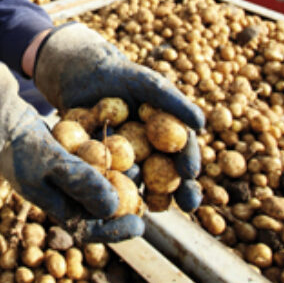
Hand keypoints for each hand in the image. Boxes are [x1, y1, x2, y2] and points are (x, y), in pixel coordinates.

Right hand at [0, 62, 144, 241]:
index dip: (116, 231)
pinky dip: (108, 153)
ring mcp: (65, 171)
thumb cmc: (17, 144)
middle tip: (147, 191)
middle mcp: (62, 192)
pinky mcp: (68, 150)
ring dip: (120, 174)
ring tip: (140, 163)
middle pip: (99, 205)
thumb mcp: (49, 162)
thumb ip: (79, 181)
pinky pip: (94, 157)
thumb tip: (114, 207)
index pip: (89, 229)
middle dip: (124, 200)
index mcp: (55, 205)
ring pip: (100, 180)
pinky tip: (124, 141)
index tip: (140, 225)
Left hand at [33, 22, 204, 211]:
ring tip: (148, 209)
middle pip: (166, 176)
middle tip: (183, 206)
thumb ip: (173, 102)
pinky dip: (110, 189)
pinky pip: (107, 179)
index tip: (190, 174)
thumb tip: (201, 124)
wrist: (82, 73)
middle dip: (177, 192)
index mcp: (165, 135)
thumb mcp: (148, 85)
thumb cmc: (121, 75)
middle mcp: (148, 152)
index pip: (182, 153)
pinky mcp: (99, 165)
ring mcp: (124, 161)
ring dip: (145, 198)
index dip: (189, 165)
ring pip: (138, 183)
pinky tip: (112, 201)